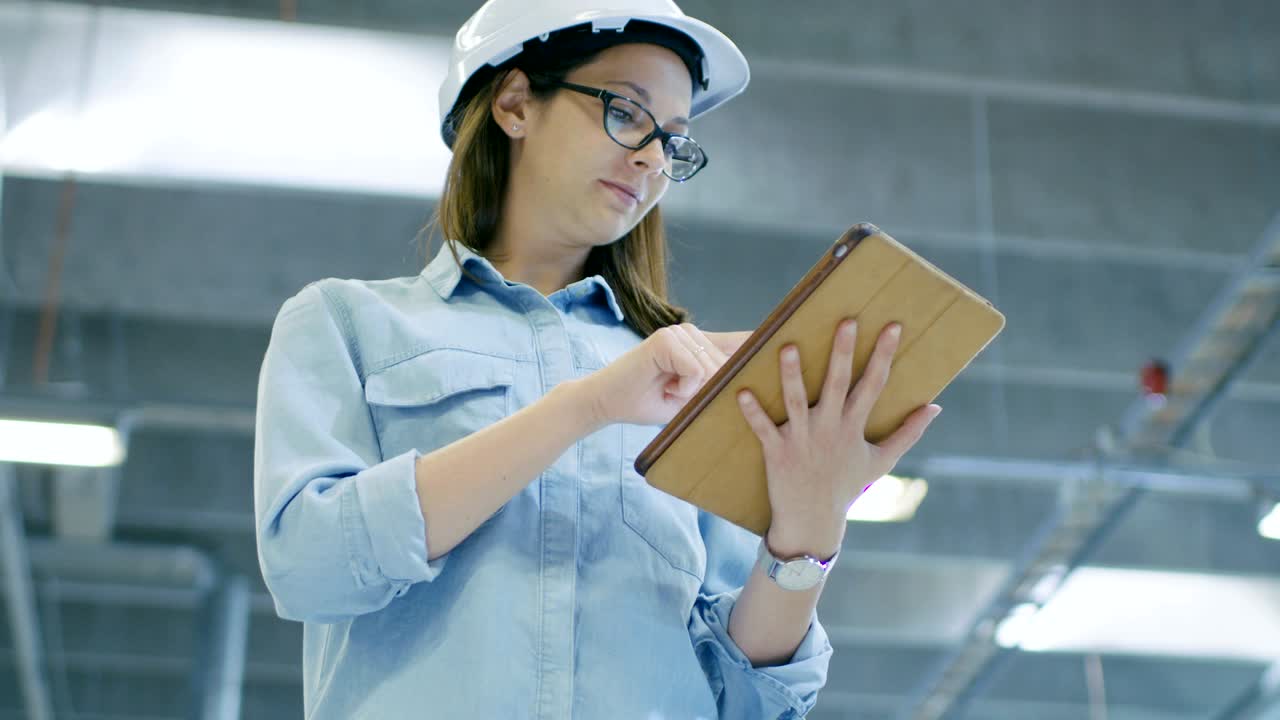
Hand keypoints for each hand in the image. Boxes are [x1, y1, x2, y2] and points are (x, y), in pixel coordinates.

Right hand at [582, 324, 749, 425]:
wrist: (605, 402)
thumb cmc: (648, 402)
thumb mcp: (691, 396)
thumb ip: (717, 385)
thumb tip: (754, 384)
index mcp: (701, 343)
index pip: (739, 343)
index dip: (765, 342)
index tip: (798, 331)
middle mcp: (692, 332)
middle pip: (728, 366)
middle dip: (707, 390)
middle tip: (675, 393)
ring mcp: (679, 333)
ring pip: (713, 370)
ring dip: (691, 391)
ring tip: (667, 390)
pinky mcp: (666, 340)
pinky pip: (696, 371)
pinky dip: (683, 388)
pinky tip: (664, 387)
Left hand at [735, 320, 940, 557]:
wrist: (813, 520)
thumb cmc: (846, 486)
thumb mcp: (882, 460)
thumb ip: (908, 432)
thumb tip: (936, 407)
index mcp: (854, 426)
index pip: (874, 384)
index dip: (884, 354)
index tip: (892, 327)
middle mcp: (829, 428)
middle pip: (838, 384)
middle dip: (842, 352)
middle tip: (846, 321)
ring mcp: (802, 439)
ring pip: (796, 401)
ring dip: (792, 375)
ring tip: (788, 347)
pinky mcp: (777, 451)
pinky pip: (763, 429)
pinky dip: (753, 412)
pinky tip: (742, 391)